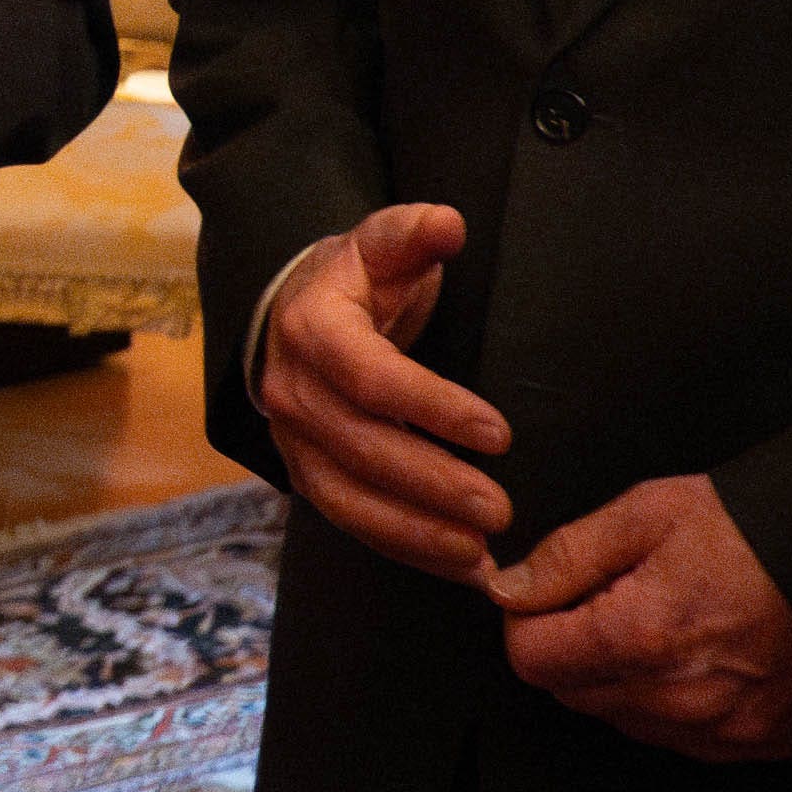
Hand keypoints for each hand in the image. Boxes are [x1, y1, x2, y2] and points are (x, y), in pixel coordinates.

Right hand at [255, 205, 518, 582]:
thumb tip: (448, 224)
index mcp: (312, 329)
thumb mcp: (380, 245)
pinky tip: (458, 567)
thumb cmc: (354, 282)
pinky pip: (350, 520)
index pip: (370, 377)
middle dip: (432, 485)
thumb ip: (412, 234)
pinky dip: (402, 548)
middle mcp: (292, 391)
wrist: (291, 316)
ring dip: (414, 532)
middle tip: (500, 509)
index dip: (432, 408)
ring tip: (479, 553)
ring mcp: (293, 440)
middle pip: (361, 448)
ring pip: (348, 497)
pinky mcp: (306, 474)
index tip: (498, 433)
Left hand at [497, 472, 791, 759]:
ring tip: (667, 623)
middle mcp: (680, 698)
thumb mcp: (647, 513)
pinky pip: (684, 738)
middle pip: (573, 694)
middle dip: (574, 648)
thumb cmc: (752, 526)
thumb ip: (565, 556)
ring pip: (624, 718)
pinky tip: (705, 656)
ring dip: (623, 679)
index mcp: (642, 636)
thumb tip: (506, 591)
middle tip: (614, 600)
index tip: (549, 598)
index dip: (528, 622)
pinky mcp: (761, 743)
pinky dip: (676, 703)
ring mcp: (724, 729)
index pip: (532, 660)